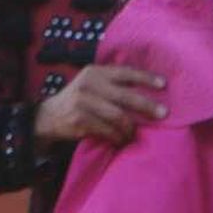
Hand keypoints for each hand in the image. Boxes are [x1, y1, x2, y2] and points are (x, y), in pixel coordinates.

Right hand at [35, 65, 166, 146]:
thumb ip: (111, 83)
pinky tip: (121, 139)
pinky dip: (118, 137)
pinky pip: (108, 130)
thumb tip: (148, 91)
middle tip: (163, 114)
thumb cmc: (78, 100)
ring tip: (134, 134)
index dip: (145, 78)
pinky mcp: (80, 120)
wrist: (48, 116)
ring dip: (130, 128)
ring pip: (119, 117)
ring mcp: (83, 102)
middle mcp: (88, 85)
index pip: (124, 72)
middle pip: (125, 96)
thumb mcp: (90, 84)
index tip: (164, 84)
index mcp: (93, 72)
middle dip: (146, 106)